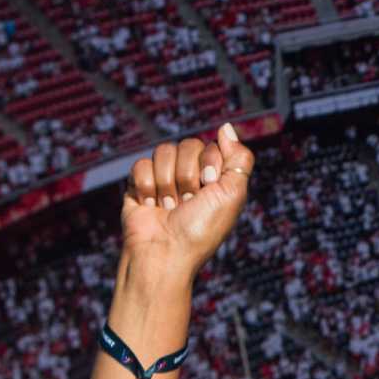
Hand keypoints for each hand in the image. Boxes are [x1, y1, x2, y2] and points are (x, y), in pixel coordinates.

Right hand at [119, 122, 255, 279]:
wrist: (165, 252)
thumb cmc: (202, 228)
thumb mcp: (233, 193)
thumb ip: (239, 158)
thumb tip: (225, 126)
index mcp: (215, 177)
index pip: (211, 146)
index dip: (209, 166)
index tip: (208, 187)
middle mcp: (191, 175)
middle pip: (187, 144)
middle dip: (187, 176)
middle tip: (188, 202)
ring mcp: (164, 178)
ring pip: (163, 151)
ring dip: (167, 183)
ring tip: (169, 208)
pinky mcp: (139, 184)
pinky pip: (140, 164)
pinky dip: (146, 187)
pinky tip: (150, 206)